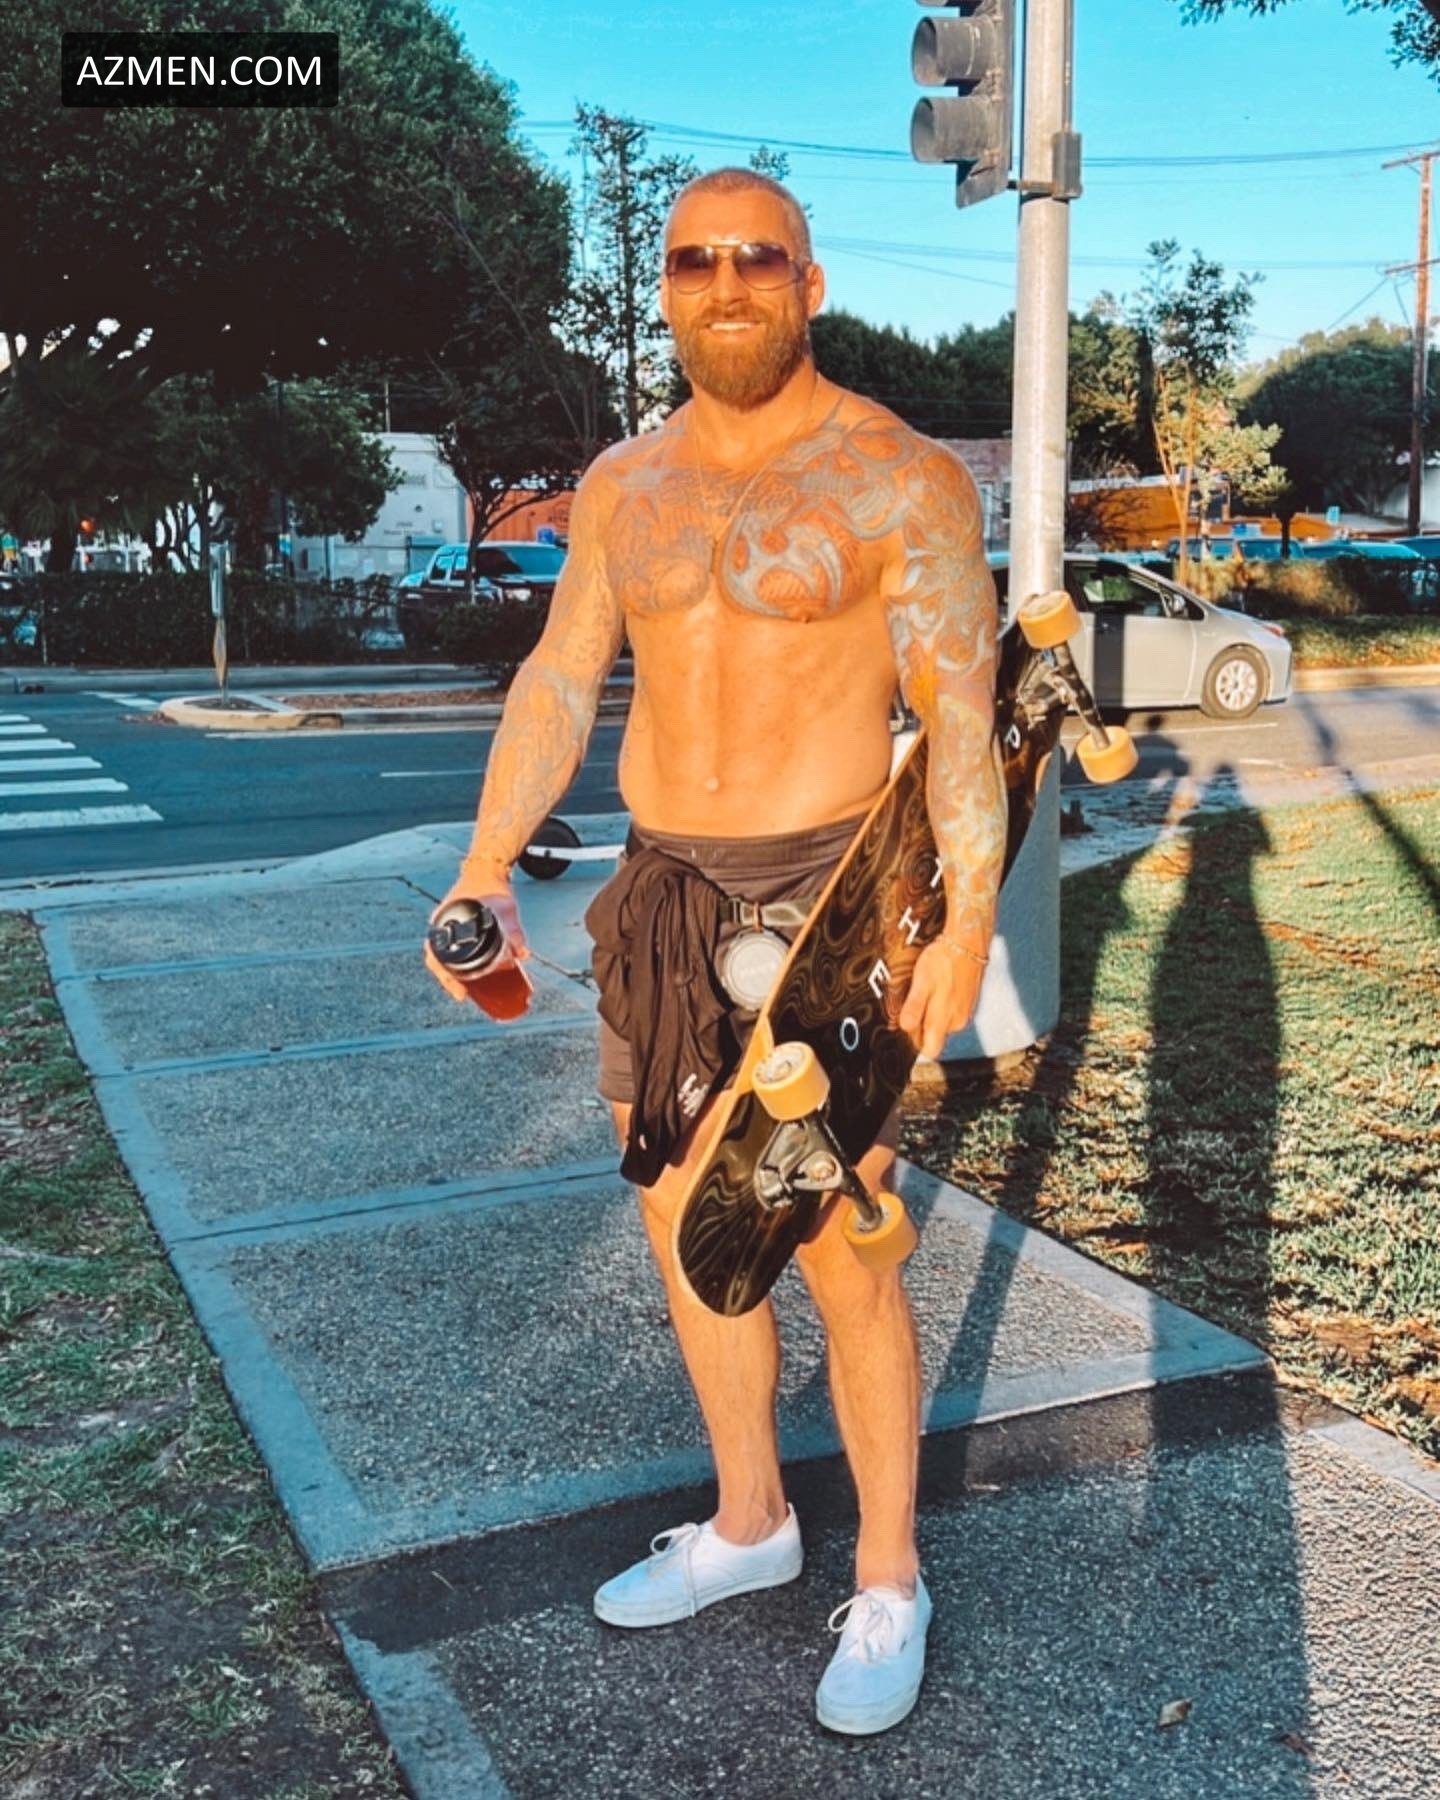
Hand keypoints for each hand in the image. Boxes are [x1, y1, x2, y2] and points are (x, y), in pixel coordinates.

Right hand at [423, 866, 529, 1002]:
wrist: (487, 867)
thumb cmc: (490, 884)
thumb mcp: (504, 908)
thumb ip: (514, 931)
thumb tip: (523, 954)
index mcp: (445, 921)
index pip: (435, 956)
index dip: (444, 977)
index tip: (458, 991)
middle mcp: (442, 925)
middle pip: (437, 961)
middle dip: (448, 980)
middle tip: (462, 994)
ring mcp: (447, 925)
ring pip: (442, 957)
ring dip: (451, 973)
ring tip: (465, 988)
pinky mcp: (455, 925)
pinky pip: (449, 949)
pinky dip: (456, 962)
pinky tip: (467, 972)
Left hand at [898, 938, 986, 1059]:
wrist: (967, 942)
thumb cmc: (943, 960)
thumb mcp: (922, 982)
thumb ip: (914, 1008)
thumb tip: (905, 1028)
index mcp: (945, 1021)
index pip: (929, 1050)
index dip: (915, 1043)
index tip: (906, 1026)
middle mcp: (957, 1022)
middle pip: (934, 1037)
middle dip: (920, 1025)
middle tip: (912, 1001)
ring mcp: (964, 1013)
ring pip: (941, 1024)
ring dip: (930, 1012)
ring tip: (925, 989)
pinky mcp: (968, 1003)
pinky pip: (950, 1012)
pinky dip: (941, 1003)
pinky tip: (937, 986)